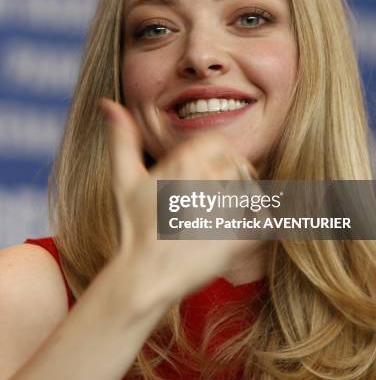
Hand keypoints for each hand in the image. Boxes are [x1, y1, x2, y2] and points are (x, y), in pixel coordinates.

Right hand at [100, 99, 259, 305]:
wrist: (145, 276)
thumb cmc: (134, 227)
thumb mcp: (124, 179)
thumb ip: (121, 138)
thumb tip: (108, 104)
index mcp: (185, 160)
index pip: (219, 144)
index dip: (214, 159)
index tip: (204, 178)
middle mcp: (209, 179)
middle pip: (237, 164)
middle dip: (229, 179)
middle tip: (212, 202)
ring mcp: (226, 208)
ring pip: (252, 189)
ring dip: (242, 200)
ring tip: (218, 218)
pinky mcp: (240, 236)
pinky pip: (264, 219)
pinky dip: (256, 224)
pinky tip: (232, 233)